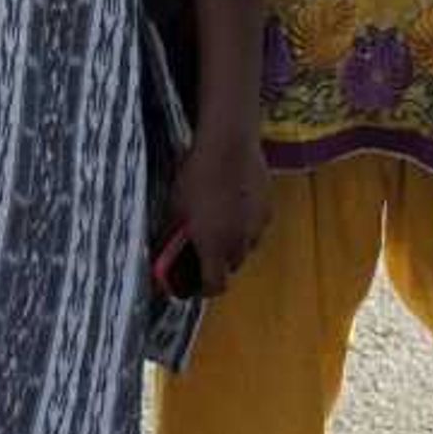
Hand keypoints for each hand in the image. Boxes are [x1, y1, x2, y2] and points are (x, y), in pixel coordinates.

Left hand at [167, 123, 269, 288]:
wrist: (229, 144)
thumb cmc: (195, 177)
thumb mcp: (174, 208)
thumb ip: (171, 238)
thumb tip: (163, 257)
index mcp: (214, 249)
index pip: (215, 287)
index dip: (203, 289)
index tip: (194, 282)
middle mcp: (240, 243)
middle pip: (231, 266)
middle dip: (218, 261)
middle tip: (204, 243)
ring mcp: (258, 225)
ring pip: (247, 245)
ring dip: (234, 241)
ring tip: (221, 217)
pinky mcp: (269, 206)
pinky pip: (257, 224)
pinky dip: (246, 221)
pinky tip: (235, 201)